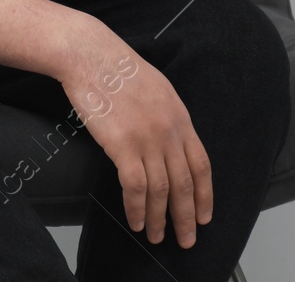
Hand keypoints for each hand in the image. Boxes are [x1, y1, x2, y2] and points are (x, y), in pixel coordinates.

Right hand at [58, 21, 213, 248]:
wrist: (90, 55)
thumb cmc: (115, 67)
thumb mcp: (157, 88)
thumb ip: (168, 117)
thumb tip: (169, 141)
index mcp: (180, 117)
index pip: (201, 165)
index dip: (205, 195)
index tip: (204, 216)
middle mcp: (169, 131)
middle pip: (184, 184)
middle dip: (187, 217)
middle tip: (186, 239)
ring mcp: (147, 139)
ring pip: (161, 190)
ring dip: (159, 219)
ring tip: (155, 236)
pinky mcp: (122, 144)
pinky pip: (135, 186)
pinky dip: (137, 208)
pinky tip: (134, 220)